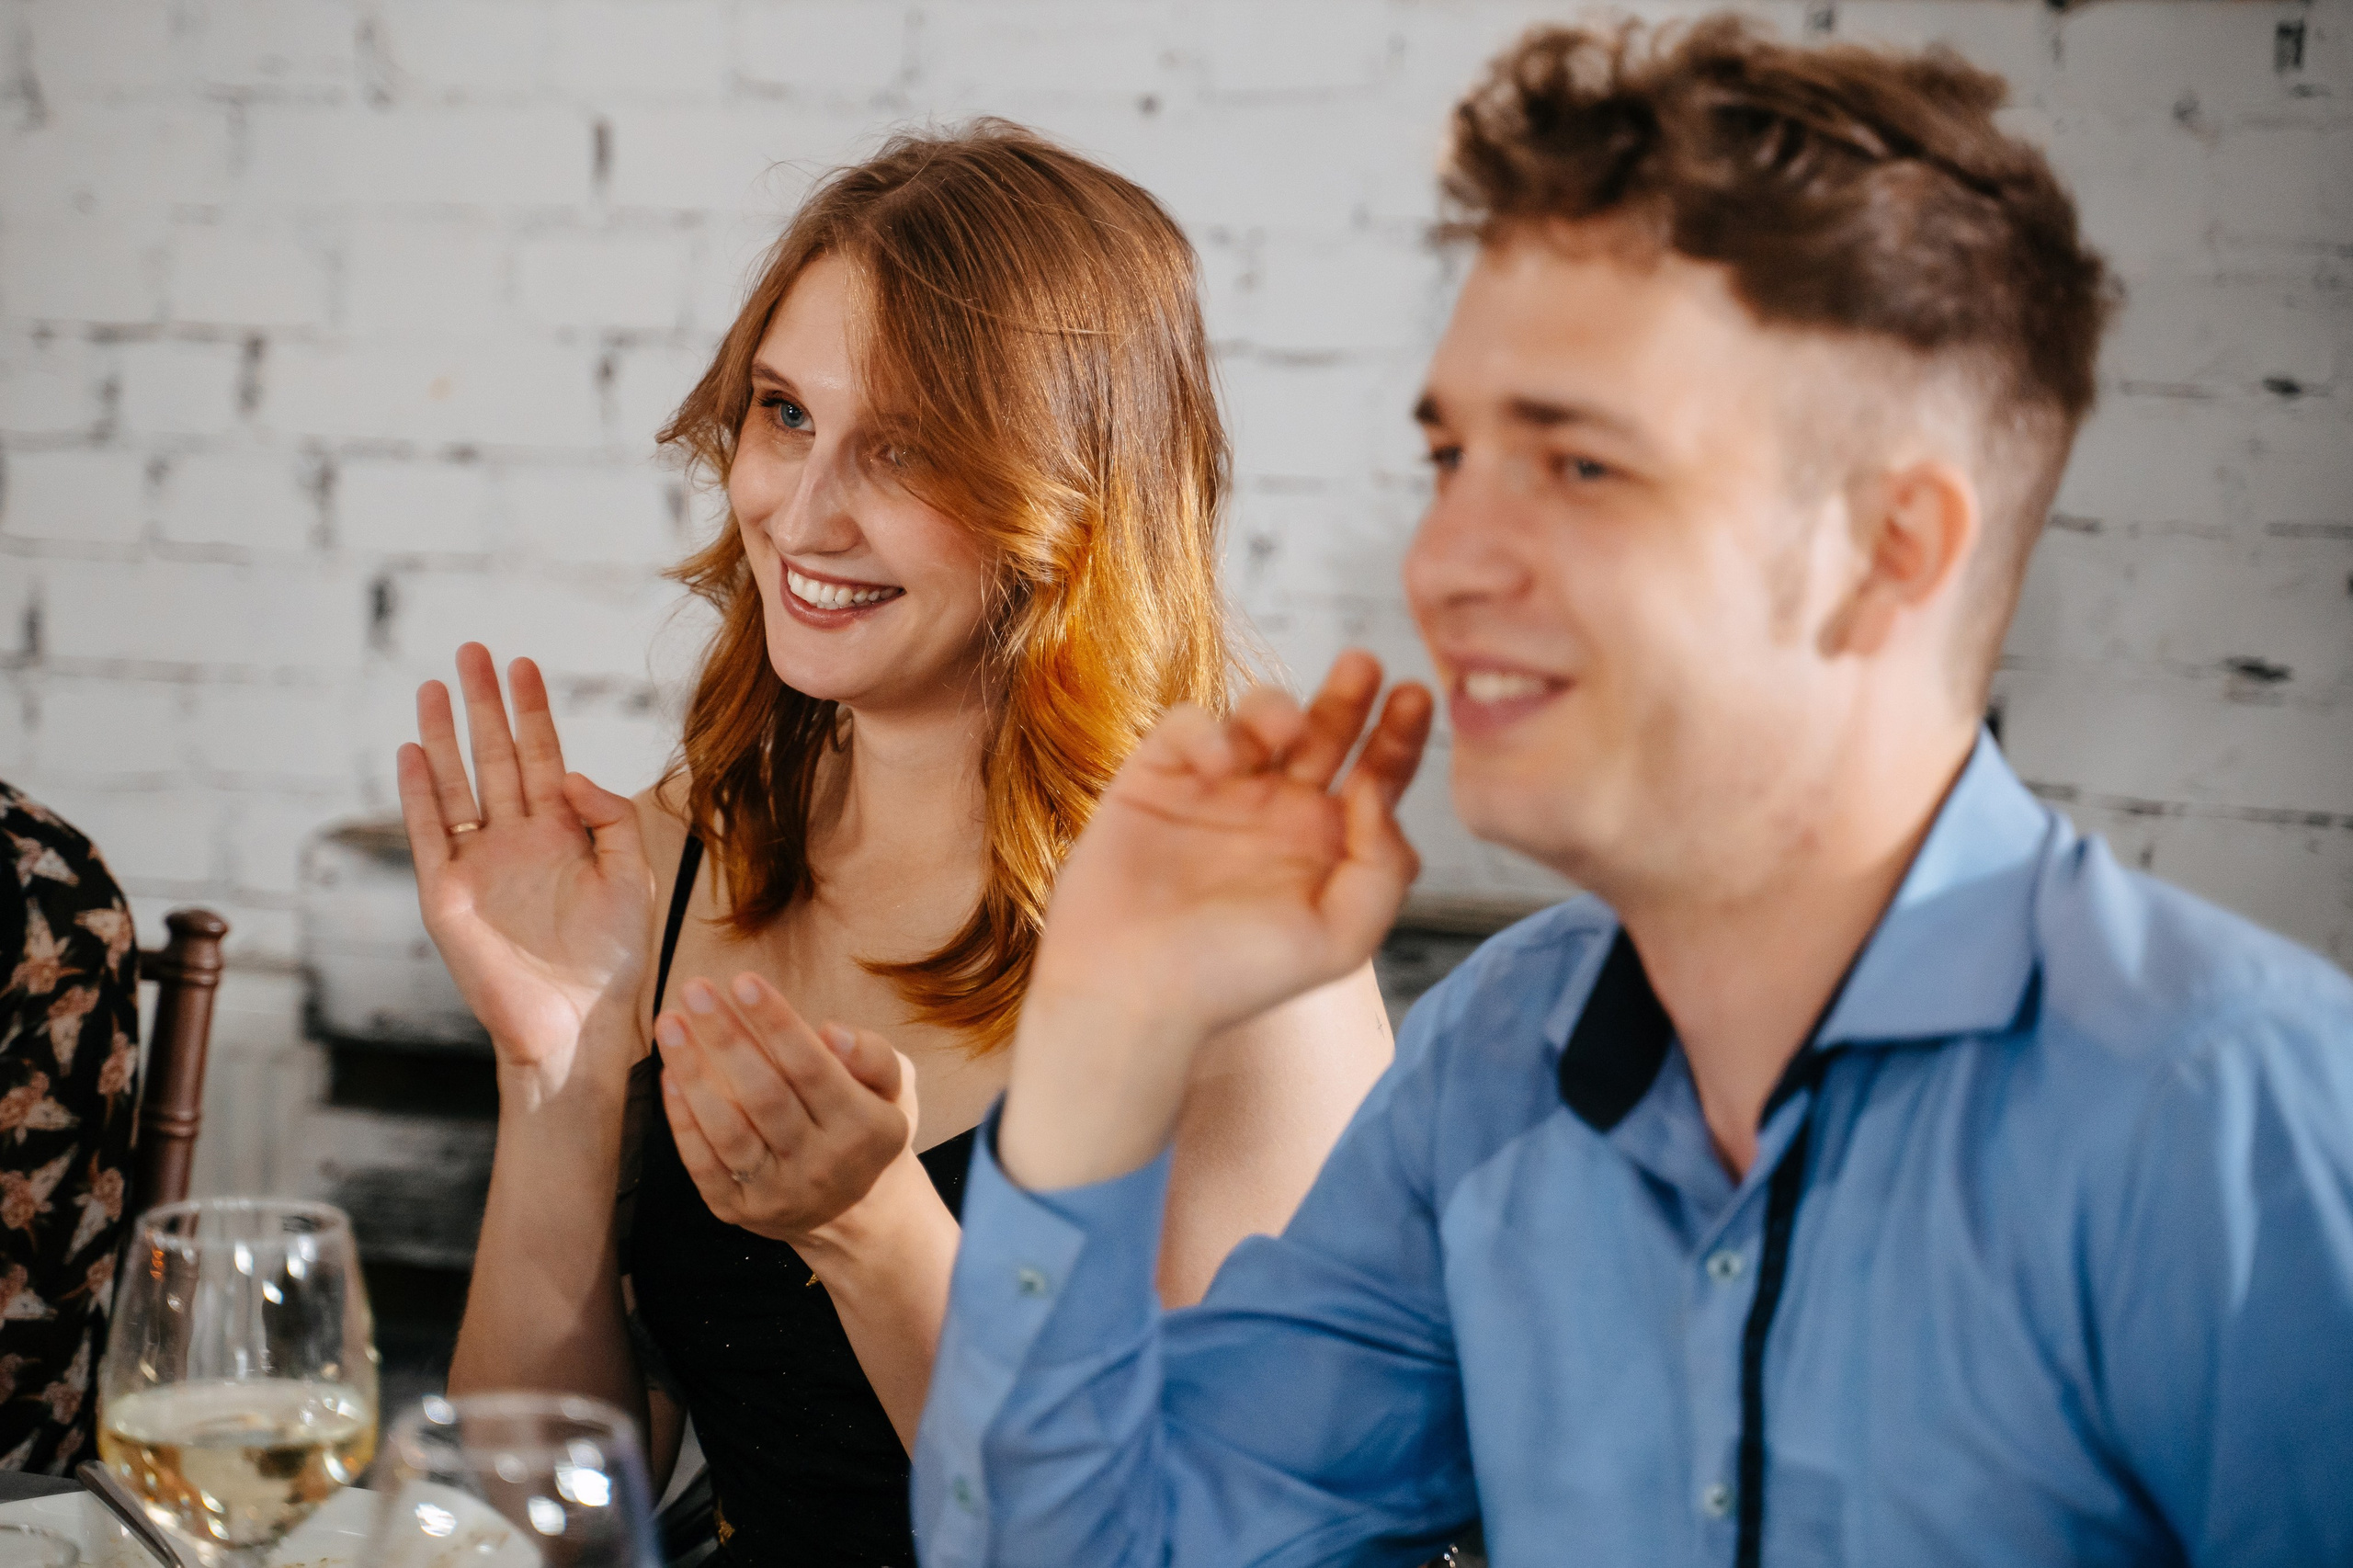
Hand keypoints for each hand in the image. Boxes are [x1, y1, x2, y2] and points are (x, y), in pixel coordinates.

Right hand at [395, 643, 654, 1097]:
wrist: (580, 1023)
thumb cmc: (613, 959)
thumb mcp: (631, 875)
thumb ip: (610, 817)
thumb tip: (569, 774)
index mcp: (562, 833)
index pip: (543, 756)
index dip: (532, 711)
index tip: (523, 664)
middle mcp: (517, 840)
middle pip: (495, 757)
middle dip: (483, 705)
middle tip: (472, 651)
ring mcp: (479, 864)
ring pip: (456, 785)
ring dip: (443, 736)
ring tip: (434, 686)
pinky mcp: (449, 895)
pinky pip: (428, 834)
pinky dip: (418, 794)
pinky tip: (412, 752)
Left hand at [655, 972, 917, 1248]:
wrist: (854, 1211)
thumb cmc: (865, 1125)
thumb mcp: (892, 1088)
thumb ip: (873, 1056)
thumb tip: (831, 1033)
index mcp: (865, 1131)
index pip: (813, 1068)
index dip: (776, 1023)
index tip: (744, 981)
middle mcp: (821, 1167)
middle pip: (765, 1095)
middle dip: (726, 1038)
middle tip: (695, 989)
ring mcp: (776, 1194)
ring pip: (727, 1130)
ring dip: (693, 1073)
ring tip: (670, 1024)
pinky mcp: (737, 1212)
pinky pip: (703, 1163)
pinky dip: (682, 1118)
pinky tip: (670, 1075)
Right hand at [999, 652, 1428, 1191]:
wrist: (1133, 992)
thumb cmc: (1237, 977)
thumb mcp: (1341, 937)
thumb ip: (1383, 865)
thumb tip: (1378, 788)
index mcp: (1324, 844)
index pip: (1374, 774)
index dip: (1398, 735)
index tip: (1414, 699)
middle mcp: (1275, 810)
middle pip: (1325, 731)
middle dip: (1349, 695)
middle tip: (1367, 666)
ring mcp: (1217, 790)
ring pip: (1259, 717)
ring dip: (1278, 708)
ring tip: (1287, 731)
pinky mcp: (1157, 777)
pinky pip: (1190, 727)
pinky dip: (1210, 731)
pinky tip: (1221, 762)